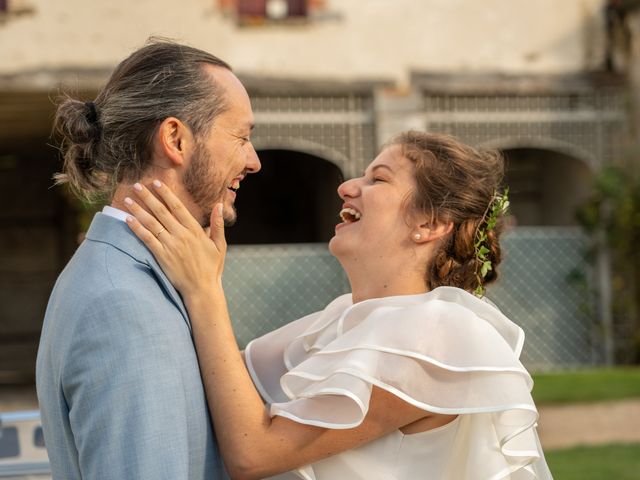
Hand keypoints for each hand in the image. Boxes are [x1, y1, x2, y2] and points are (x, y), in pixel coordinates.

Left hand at [124, 180, 225, 297]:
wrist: (202, 289)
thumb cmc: (211, 268)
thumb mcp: (219, 245)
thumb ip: (217, 224)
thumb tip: (219, 205)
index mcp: (195, 231)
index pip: (178, 207)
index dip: (166, 194)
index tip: (157, 183)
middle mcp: (181, 235)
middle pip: (161, 211)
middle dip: (148, 197)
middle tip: (137, 185)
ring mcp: (171, 246)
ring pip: (151, 223)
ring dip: (138, 210)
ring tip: (128, 199)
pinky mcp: (162, 257)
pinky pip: (147, 239)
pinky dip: (137, 228)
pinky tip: (128, 219)